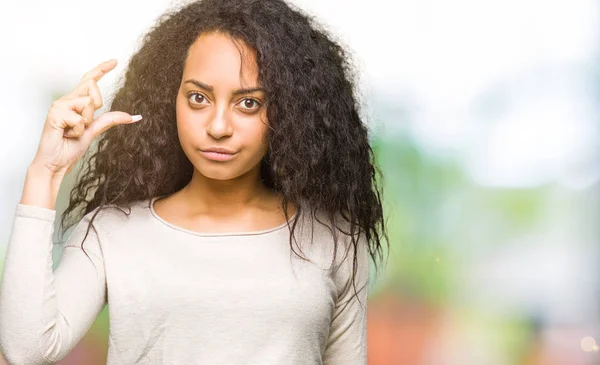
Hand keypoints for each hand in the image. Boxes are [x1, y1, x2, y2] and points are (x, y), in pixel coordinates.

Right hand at [30, 59, 141, 177]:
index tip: (115, 61)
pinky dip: (78, 131)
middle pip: (92, 87)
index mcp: (75, 102)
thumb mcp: (94, 131)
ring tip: (72, 131)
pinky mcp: (55, 114)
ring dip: (86, 122)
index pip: (90, 81)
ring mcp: (59, 106)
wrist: (55, 163)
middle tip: (83, 124)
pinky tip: (66, 135)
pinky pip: (80, 119)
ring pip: (88, 103)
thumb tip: (134, 116)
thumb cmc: (70, 147)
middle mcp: (66, 100)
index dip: (102, 69)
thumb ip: (110, 120)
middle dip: (96, 106)